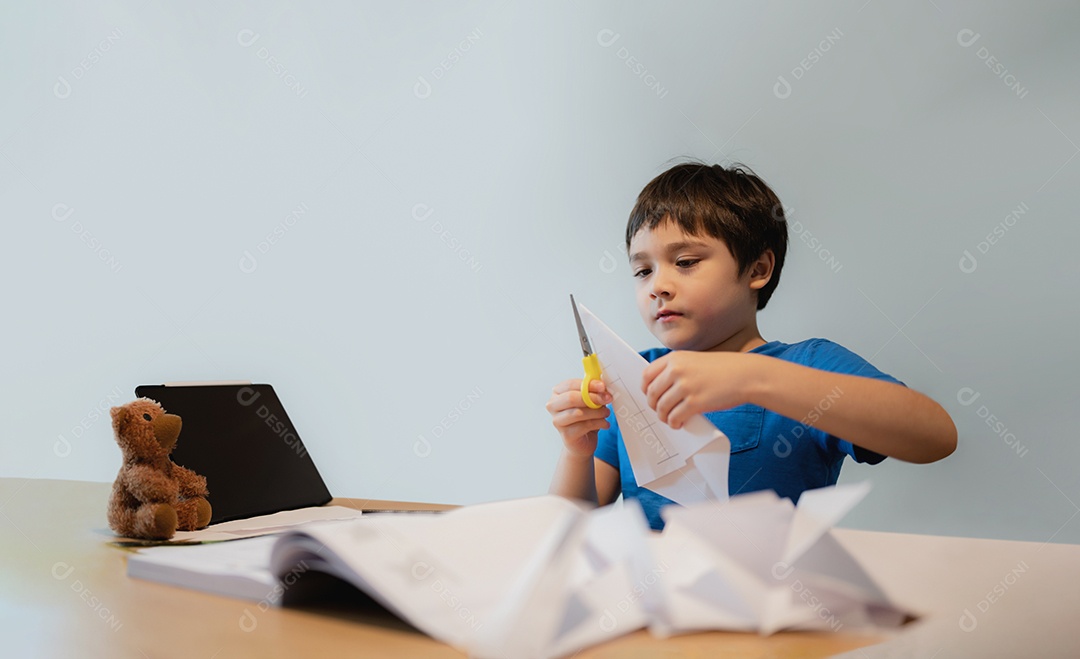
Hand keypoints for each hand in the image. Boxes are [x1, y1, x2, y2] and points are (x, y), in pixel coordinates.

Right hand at [546, 379, 612, 457]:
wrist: (584, 440)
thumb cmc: (585, 417)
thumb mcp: (590, 401)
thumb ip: (593, 391)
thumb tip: (602, 386)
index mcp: (557, 393)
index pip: (570, 384)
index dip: (588, 384)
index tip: (602, 386)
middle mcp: (553, 406)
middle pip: (571, 398)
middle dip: (593, 397)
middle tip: (607, 399)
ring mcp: (557, 421)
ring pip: (579, 413)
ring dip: (597, 412)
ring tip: (606, 413)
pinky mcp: (566, 435)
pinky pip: (585, 426)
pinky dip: (599, 423)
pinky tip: (604, 423)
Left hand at [642, 351, 759, 428]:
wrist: (746, 375)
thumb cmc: (724, 369)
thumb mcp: (695, 360)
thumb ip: (678, 369)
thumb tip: (662, 387)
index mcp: (675, 358)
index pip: (647, 374)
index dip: (645, 389)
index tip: (649, 395)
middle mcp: (677, 370)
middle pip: (652, 393)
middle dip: (653, 405)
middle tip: (660, 410)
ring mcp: (685, 386)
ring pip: (662, 407)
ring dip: (663, 416)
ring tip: (670, 419)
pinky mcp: (695, 402)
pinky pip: (675, 417)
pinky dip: (674, 423)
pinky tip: (679, 423)